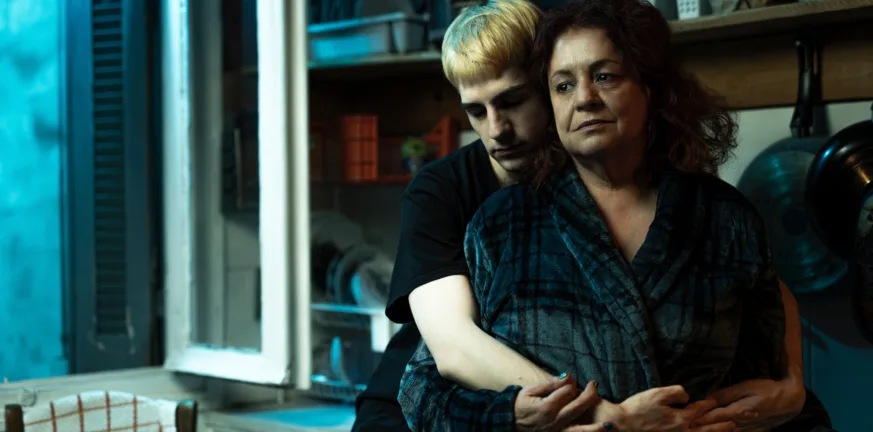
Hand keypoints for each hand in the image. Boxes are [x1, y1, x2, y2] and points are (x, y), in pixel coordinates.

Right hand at [515, 374, 608, 430]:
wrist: (508, 422)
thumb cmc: (519, 404)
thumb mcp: (531, 390)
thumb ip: (551, 384)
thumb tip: (568, 376)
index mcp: (546, 407)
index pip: (567, 392)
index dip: (571, 383)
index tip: (572, 379)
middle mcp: (553, 421)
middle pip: (577, 408)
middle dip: (589, 396)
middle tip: (595, 385)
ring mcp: (556, 431)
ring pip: (579, 429)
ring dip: (596, 428)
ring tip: (610, 425)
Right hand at [594, 385, 734, 431]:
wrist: (622, 425)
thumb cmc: (638, 408)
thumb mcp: (657, 394)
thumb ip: (677, 392)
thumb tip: (687, 396)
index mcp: (681, 419)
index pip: (700, 410)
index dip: (708, 405)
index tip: (715, 402)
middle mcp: (682, 431)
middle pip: (707, 429)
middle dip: (721, 426)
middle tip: (734, 423)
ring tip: (728, 431)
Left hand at [690, 378, 804, 431]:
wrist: (791, 401)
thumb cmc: (767, 389)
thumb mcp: (746, 387)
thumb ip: (725, 394)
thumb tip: (708, 399)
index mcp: (738, 412)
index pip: (712, 417)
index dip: (697, 417)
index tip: (684, 416)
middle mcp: (741, 424)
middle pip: (716, 428)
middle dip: (700, 426)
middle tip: (685, 424)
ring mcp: (748, 430)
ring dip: (711, 430)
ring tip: (695, 428)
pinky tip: (716, 430)